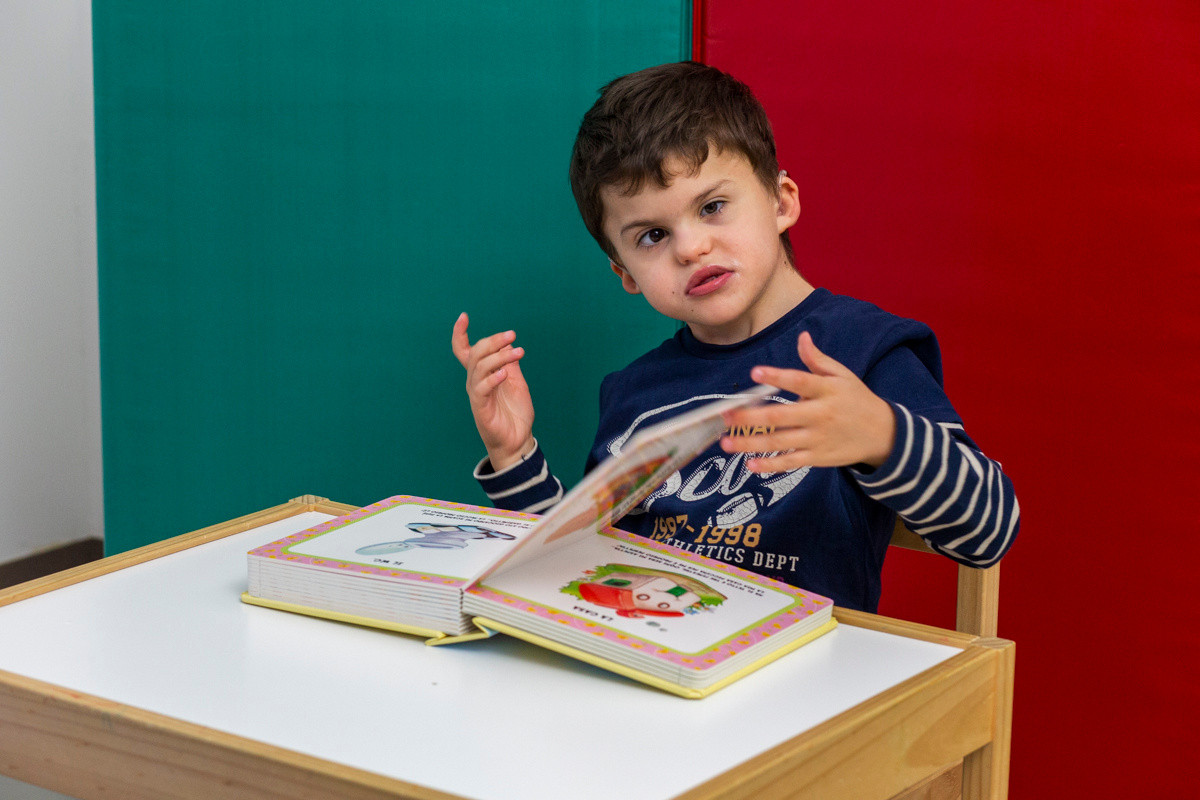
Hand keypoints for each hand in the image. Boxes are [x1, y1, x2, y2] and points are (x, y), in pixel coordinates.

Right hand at [451, 312, 535, 470]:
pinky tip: (505, 372)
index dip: (460, 334)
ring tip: (518, 352)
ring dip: (499, 357)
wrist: (518, 441)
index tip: (463, 316)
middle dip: (492, 341)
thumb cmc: (515, 413)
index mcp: (482, 375)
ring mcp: (477, 395)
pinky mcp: (480, 408)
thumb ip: (511, 364)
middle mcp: (475, 382)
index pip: (465, 351)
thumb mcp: (517, 383)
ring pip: (480, 368)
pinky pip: (482, 389)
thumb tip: (510, 344)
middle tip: (511, 335)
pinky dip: (493, 378)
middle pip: (475, 354)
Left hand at [721, 331, 895, 471]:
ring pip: (780, 442)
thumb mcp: (842, 376)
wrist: (883, 434)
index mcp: (826, 390)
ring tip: (726, 443)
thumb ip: (817, 360)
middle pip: (782, 416)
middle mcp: (820, 415)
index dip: (778, 377)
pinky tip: (750, 464)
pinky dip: (770, 465)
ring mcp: (818, 439)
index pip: (800, 381)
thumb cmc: (856, 399)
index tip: (755, 372)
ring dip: (751, 443)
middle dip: (751, 417)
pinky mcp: (817, 458)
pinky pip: (790, 462)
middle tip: (726, 416)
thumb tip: (801, 337)